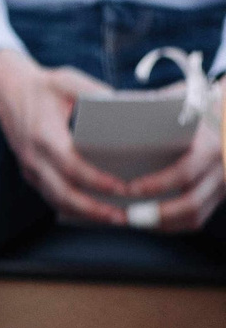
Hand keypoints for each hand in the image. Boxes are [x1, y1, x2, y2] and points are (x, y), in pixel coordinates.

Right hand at [0, 49, 128, 225]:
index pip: (71, 165)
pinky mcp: (30, 172)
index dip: (96, 180)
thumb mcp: (69, 82)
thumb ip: (98, 93)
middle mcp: (34, 156)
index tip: (120, 188)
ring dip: (84, 213)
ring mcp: (30, 167)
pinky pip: (51, 196)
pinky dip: (73, 207)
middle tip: (121, 217)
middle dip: (93, 209)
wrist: (6, 90)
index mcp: (44, 135)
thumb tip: (132, 106)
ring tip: (113, 219)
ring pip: (56, 200)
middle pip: (62, 193)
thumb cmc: (42, 87)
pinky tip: (94, 212)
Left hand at [123, 101, 224, 231]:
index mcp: (210, 146)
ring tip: (129, 222)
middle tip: (124, 216)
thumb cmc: (201, 106)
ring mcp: (224, 185)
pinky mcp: (221, 194)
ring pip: (194, 217)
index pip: (184, 172)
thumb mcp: (182, 103)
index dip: (156, 185)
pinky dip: (172, 224)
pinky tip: (147, 222)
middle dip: (154, 214)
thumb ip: (155, 109)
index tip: (129, 189)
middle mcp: (222, 169)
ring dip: (161, 224)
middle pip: (190, 203)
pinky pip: (198, 217)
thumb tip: (112, 116)